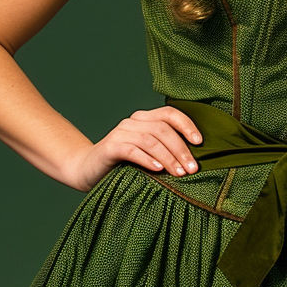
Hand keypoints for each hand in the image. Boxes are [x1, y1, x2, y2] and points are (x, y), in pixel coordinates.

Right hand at [69, 106, 203, 190]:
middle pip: (163, 128)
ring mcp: (120, 133)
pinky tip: (157, 170)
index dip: (187, 125)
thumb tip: (194, 159)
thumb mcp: (148, 154)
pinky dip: (147, 159)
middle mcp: (133, 122)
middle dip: (181, 149)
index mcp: (144, 118)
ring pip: (150, 139)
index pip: (170, 113)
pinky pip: (132, 150)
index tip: (200, 143)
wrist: (87, 170)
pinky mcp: (109, 147)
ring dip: (168, 157)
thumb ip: (165, 149)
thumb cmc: (124, 165)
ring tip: (179, 173)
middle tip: (192, 169)